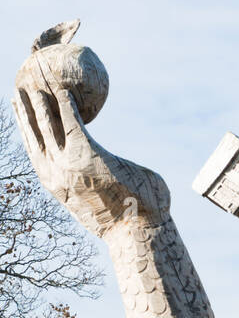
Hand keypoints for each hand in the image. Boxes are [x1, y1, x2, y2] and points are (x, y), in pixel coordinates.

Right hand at [13, 48, 168, 238]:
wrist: (140, 232)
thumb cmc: (128, 217)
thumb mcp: (100, 199)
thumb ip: (90, 183)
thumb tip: (100, 174)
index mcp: (56, 185)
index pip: (35, 150)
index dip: (25, 129)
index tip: (19, 112)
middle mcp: (57, 175)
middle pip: (34, 136)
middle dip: (24, 112)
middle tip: (18, 90)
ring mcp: (69, 167)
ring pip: (47, 127)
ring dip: (39, 104)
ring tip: (33, 84)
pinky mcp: (87, 157)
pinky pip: (72, 124)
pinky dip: (66, 106)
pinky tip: (63, 90)